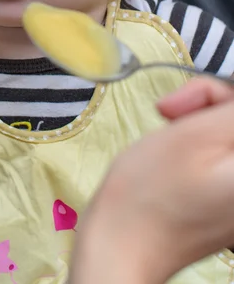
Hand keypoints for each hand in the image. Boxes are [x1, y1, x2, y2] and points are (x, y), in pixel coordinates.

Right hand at [70, 77, 233, 283]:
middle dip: (205, 107)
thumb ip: (231, 108)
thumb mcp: (194, 134)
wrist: (119, 248)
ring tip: (166, 139)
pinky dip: (196, 148)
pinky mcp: (225, 206)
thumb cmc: (149, 193)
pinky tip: (172, 157)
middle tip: (167, 115)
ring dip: (197, 126)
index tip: (180, 105)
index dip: (214, 94)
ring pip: (225, 137)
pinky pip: (218, 159)